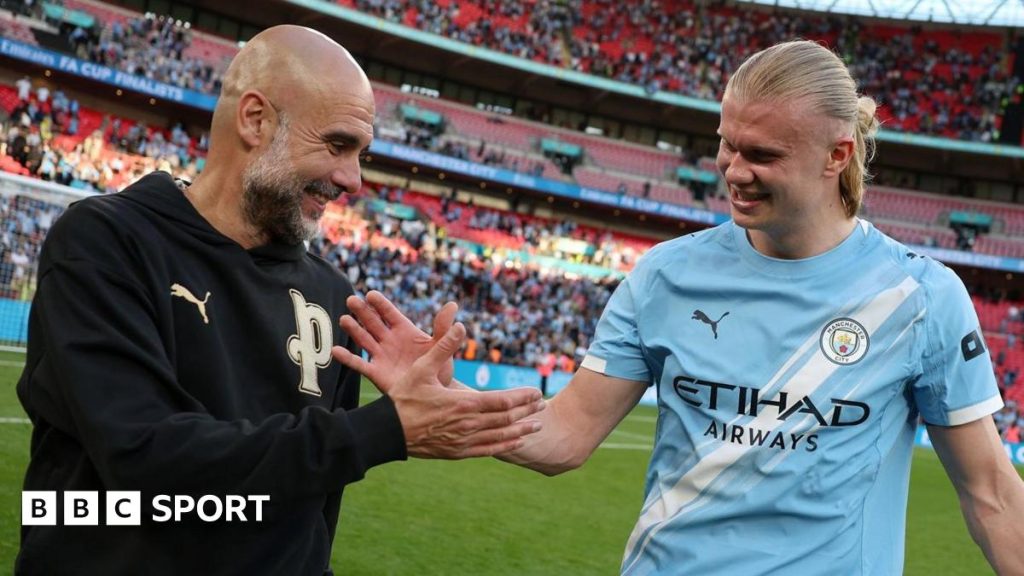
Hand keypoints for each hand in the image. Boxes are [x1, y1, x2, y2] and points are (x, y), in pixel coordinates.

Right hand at [333, 290, 455, 392]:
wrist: (434, 392)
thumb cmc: (439, 366)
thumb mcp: (441, 346)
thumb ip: (443, 327)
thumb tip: (453, 305)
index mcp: (404, 330)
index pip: (390, 313)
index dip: (380, 304)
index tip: (370, 294)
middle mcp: (389, 340)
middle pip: (373, 322)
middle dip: (362, 312)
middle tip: (351, 300)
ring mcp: (381, 355)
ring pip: (364, 339)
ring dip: (353, 329)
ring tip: (344, 319)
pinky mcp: (376, 372)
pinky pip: (359, 364)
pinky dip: (347, 358)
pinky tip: (335, 351)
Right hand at [345, 315, 545, 457]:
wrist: (387, 432)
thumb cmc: (403, 397)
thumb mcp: (422, 368)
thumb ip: (443, 347)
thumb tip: (461, 325)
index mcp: (463, 404)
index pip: (502, 401)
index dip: (522, 397)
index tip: (537, 391)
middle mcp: (468, 425)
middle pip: (506, 419)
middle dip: (527, 411)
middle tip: (543, 405)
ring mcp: (463, 442)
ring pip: (500, 437)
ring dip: (521, 430)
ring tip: (538, 425)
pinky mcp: (457, 452)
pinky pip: (487, 450)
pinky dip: (505, 445)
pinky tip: (515, 442)